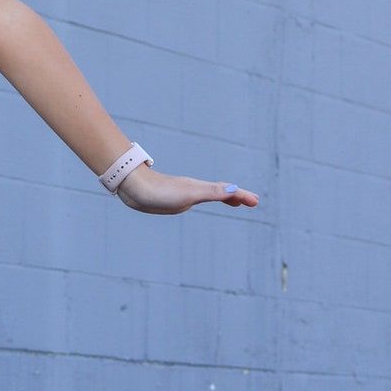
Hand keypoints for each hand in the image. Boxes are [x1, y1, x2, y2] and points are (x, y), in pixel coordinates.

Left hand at [114, 163, 258, 214]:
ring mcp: (183, 193)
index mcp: (200, 188)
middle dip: (237, 196)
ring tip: (234, 202)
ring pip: (208, 194)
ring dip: (223, 197)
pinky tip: (194, 203)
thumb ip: (212, 192)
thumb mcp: (190, 194)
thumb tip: (235, 190)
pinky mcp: (171, 198)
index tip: (256, 202)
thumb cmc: (160, 191)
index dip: (242, 196)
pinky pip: (194, 199)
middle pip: (220, 191)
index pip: (227, 191)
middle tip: (251, 201)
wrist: (134, 188)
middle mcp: (194, 189)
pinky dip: (205, 199)